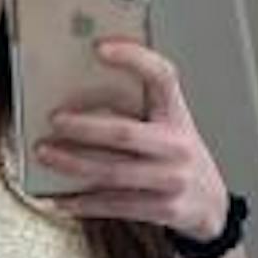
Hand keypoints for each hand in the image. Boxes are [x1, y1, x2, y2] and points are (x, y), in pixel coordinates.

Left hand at [34, 38, 230, 242]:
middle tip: (54, 120)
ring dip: (73, 164)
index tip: (100, 47)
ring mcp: (173, 180)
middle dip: (84, 127)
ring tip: (46, 154)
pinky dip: (84, 202)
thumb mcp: (170, 126)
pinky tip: (62, 199)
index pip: (162, 77)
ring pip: (113, 172)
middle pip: (124, 132)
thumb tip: (79, 98)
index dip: (134, 58)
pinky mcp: (164, 210)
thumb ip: (138, 110)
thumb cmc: (179, 159)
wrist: (211, 206)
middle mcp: (178, 146)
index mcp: (178, 115)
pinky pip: (116, 205)